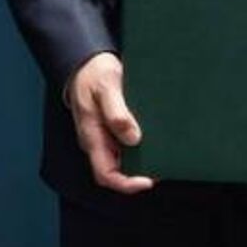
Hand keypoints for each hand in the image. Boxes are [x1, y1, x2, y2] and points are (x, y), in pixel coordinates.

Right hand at [67, 52, 154, 193]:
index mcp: (92, 136)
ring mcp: (102, 136)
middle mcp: (96, 141)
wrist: (84, 63)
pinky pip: (124, 146)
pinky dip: (139, 148)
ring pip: (121, 160)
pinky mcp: (109, 129)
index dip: (127, 184)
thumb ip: (117, 113)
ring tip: (162, 154)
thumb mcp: (106, 88)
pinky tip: (154, 140)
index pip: (105, 174)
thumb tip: (133, 138)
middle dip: (138, 175)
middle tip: (162, 166)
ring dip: (140, 161)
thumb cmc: (93, 74)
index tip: (148, 180)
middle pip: (115, 172)